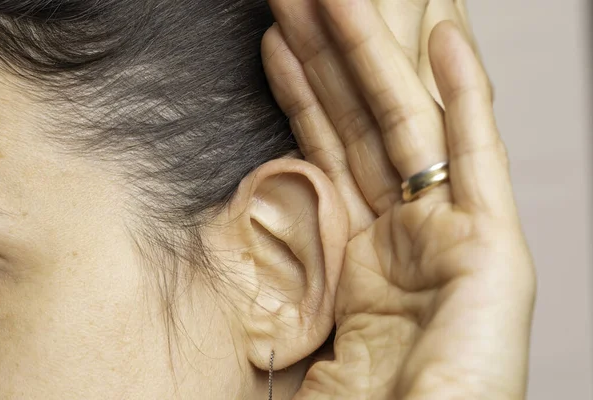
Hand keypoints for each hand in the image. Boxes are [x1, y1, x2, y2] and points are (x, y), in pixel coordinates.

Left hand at [263, 0, 535, 398]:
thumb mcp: (303, 333)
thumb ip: (285, 280)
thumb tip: (238, 238)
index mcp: (359, 256)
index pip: (325, 154)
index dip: (301, 96)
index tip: (278, 44)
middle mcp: (405, 235)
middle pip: (360, 127)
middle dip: (331, 58)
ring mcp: (452, 236)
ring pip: (408, 126)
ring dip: (376, 57)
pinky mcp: (496, 250)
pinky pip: (478, 159)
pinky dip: (466, 96)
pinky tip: (444, 41)